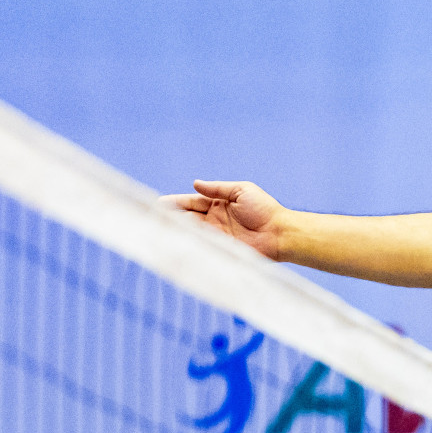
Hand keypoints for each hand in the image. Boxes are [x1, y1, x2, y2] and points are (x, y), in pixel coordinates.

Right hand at [161, 180, 284, 259]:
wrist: (280, 233)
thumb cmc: (265, 209)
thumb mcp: (242, 191)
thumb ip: (218, 188)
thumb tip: (195, 184)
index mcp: (218, 204)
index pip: (191, 202)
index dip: (175, 202)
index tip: (158, 203)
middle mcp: (214, 219)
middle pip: (187, 217)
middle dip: (171, 216)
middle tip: (152, 216)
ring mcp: (217, 235)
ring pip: (191, 231)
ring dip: (176, 230)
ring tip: (157, 228)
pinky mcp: (221, 248)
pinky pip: (201, 245)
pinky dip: (189, 244)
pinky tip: (174, 242)